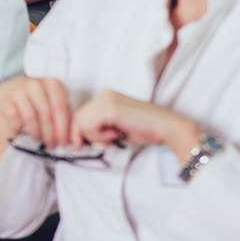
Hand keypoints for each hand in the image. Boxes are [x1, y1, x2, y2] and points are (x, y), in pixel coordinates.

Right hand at [0, 75, 73, 169]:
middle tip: (52, 146)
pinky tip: (24, 132)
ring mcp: (19, 90)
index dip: (63, 128)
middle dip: (51, 134)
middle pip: (46, 114)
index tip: (64, 143)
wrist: (10, 90)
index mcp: (52, 83)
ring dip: (37, 133)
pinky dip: (20, 128)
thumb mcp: (52, 102)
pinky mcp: (5, 99)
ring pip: (31, 117)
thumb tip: (72, 139)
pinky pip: (15, 118)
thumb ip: (63, 116)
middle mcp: (35, 84)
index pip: (61, 108)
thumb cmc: (37, 100)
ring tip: (40, 140)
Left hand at [69, 90, 198, 163]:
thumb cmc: (142, 130)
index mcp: (105, 97)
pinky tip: (116, 134)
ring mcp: (106, 99)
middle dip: (84, 136)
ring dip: (95, 137)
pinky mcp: (109, 107)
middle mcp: (104, 95)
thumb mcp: (113, 129)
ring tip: (114, 136)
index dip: (78, 133)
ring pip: (81, 123)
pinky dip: (100, 136)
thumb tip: (77, 141)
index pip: (79, 116)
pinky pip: (90, 126)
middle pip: (76, 118)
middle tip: (105, 142)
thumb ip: (97, 130)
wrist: (163, 127)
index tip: (81, 146)